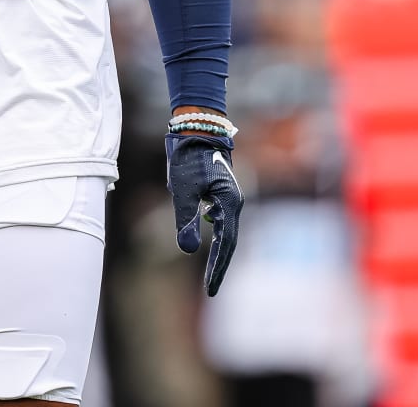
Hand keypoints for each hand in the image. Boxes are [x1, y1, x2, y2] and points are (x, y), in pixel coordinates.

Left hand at [166, 132, 243, 295]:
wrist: (198, 128)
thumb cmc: (189, 157)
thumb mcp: (182, 189)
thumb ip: (185, 219)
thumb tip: (187, 250)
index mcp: (229, 202)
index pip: (226, 244)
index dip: (218, 267)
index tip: (210, 289)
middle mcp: (235, 202)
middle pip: (230, 241)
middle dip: (220, 266)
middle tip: (210, 289)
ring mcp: (230, 197)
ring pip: (227, 231)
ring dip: (219, 252)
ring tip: (210, 273)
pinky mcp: (223, 192)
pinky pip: (222, 220)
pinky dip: (216, 235)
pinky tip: (209, 239)